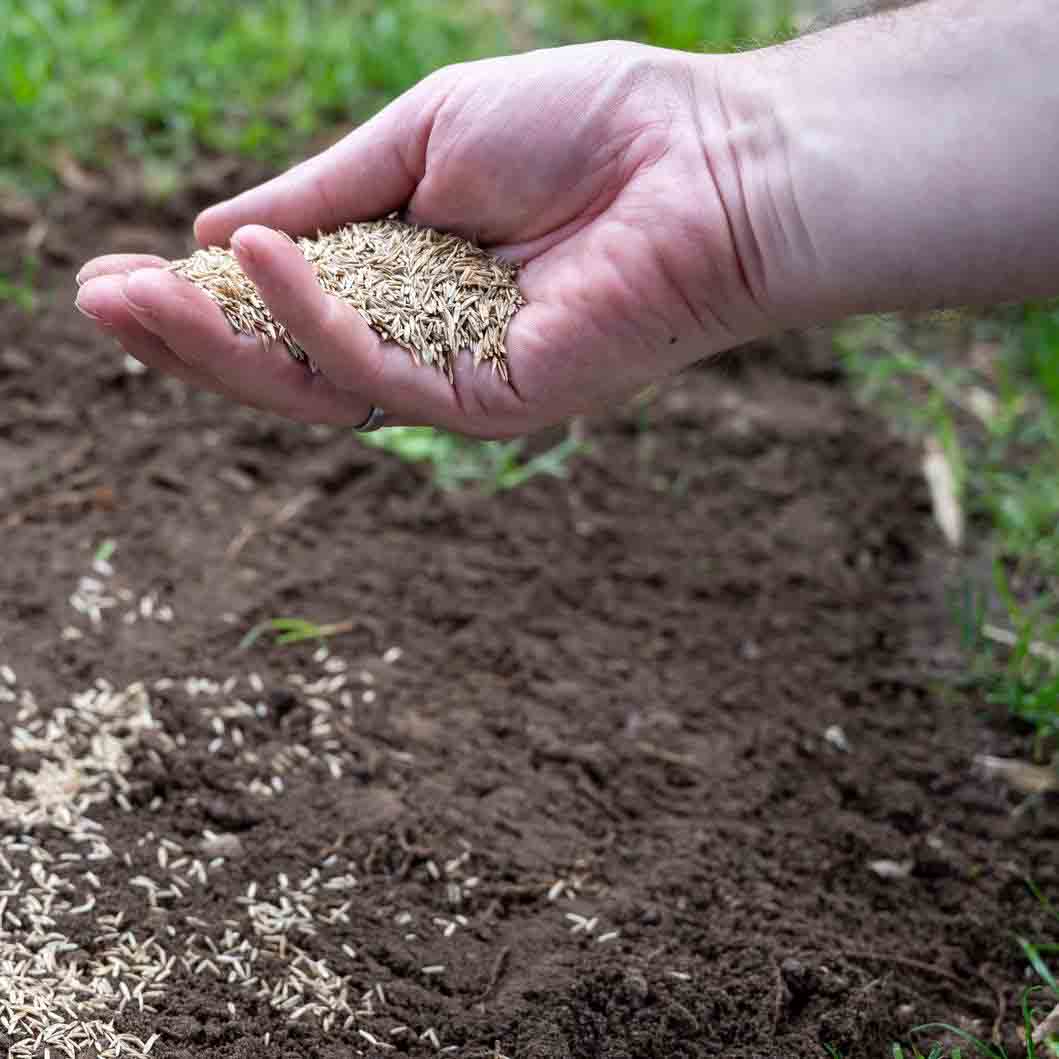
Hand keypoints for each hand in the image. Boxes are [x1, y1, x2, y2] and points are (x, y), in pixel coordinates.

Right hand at [74, 42, 770, 437]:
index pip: (285, 304)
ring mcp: (456, 377)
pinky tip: (252, 262)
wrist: (704, 160)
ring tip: (129, 300)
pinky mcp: (492, 399)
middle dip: (188, 335)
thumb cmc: (584, 133)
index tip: (117, 271)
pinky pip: (381, 371)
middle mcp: (423, 337)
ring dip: (219, 345)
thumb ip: (328, 192)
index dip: (201, 294)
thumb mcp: (423, 141)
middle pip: (286, 361)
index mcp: (406, 276)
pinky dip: (313, 318)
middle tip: (96, 302)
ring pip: (316, 386)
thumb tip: (220, 230)